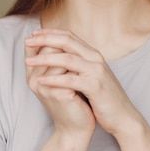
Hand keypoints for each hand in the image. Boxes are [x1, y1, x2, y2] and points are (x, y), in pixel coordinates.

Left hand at [25, 29, 141, 136]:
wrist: (122, 117)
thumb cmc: (103, 98)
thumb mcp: (90, 76)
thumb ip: (78, 64)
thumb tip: (58, 56)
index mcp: (93, 54)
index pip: (69, 36)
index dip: (50, 33)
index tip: (33, 35)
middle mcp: (95, 58)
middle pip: (67, 42)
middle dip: (45, 40)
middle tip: (27, 41)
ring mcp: (96, 71)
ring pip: (67, 59)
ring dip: (45, 59)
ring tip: (29, 62)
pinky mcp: (95, 86)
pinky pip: (71, 80)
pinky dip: (54, 79)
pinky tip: (40, 81)